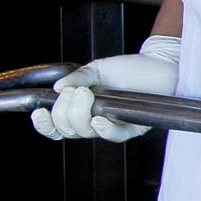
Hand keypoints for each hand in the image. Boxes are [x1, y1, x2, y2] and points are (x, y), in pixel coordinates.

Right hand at [31, 35, 182, 142]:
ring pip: (86, 132)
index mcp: (83, 110)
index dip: (45, 125)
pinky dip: (104, 129)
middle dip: (63, 112)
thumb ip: (77, 78)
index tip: (39, 112)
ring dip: (79, 114)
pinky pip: (115, 136)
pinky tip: (99, 119)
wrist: (161, 65)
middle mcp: (96, 121)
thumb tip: (56, 89)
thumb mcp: (97, 69)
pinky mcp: (134, 127)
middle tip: (76, 91)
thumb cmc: (131, 69)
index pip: (58, 127)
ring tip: (86, 93)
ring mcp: (114, 125)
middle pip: (68, 130)